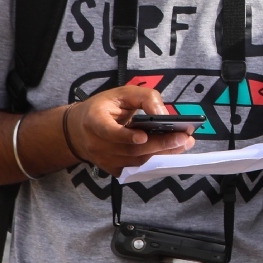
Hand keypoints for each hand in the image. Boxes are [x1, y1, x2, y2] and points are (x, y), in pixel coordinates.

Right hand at [71, 86, 193, 173]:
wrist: (80, 129)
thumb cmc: (106, 107)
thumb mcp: (123, 93)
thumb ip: (145, 98)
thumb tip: (164, 114)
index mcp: (94, 120)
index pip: (108, 131)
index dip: (125, 136)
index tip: (143, 136)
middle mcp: (96, 144)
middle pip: (129, 150)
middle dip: (159, 145)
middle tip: (182, 138)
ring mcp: (103, 160)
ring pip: (135, 162)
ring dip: (162, 154)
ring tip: (183, 144)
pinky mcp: (111, 169)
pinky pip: (135, 169)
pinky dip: (154, 163)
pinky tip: (171, 154)